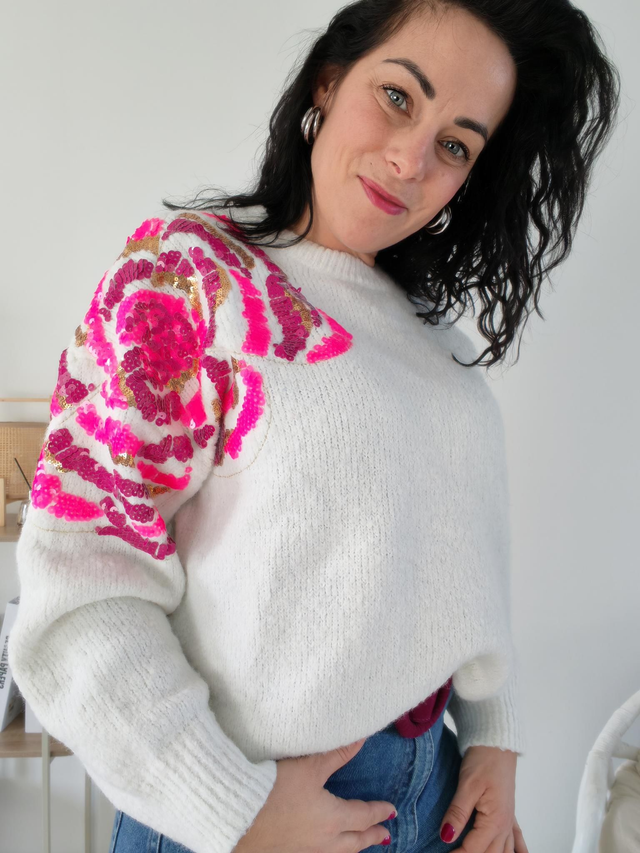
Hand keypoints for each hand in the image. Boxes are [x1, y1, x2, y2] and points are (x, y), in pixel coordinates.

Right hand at [232, 737, 396, 852]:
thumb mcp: (309, 766)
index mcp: (332, 819)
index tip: (390, 810)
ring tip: (358, 846)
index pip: (363, 816)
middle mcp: (322, 842)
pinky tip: (323, 851)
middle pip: (354, 842)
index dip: (378, 812)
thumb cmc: (273, 788)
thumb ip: (337, 754)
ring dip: (352, 849)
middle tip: (385, 834)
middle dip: (371, 836)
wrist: (235, 815)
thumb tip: (362, 738)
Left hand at [439, 745, 528, 851]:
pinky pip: (516, 841)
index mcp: (495, 821)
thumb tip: (446, 837)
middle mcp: (505, 825)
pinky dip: (515, 851)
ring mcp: (508, 820)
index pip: (473, 849)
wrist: (497, 742)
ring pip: (504, 852)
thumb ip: (457, 813)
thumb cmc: (483, 759)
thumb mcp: (467, 785)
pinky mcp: (508, 814)